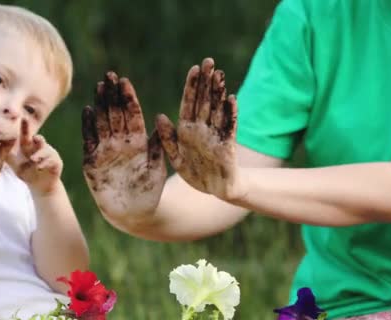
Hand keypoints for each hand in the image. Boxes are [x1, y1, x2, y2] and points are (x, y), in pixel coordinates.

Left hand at [7, 120, 62, 195]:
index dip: (25, 127)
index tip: (23, 117)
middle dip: (38, 138)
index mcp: (29, 146)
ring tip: (33, 159)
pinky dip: (45, 163)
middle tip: (35, 137)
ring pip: (46, 151)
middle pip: (40, 140)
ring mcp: (50, 155)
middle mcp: (41, 148)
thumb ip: (6, 154)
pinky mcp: (57, 163)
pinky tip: (39, 167)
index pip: (26, 135)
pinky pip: (52, 161)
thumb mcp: (14, 164)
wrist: (40, 186)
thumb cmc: (27, 172)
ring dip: (40, 155)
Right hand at [82, 72, 165, 218]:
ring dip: (100, 105)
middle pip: (115, 114)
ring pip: (102, 122)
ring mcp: (105, 150)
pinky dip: (88, 126)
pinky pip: (90, 140)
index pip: (131, 114)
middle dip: (112, 95)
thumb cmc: (149, 191)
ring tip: (99, 86)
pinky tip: (88, 111)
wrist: (132, 213)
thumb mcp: (157, 167)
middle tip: (109, 76)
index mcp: (138, 141)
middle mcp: (121, 142)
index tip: (125, 81)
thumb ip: (158, 146)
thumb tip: (162, 119)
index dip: (128, 98)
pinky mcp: (92, 162)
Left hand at [156, 58, 241, 199]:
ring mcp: (215, 137)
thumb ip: (167, 138)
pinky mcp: (227, 147)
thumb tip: (159, 116)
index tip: (194, 68)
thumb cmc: (196, 174)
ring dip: (219, 93)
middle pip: (205, 101)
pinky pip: (228, 128)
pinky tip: (231, 99)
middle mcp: (202, 130)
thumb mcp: (175, 157)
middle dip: (207, 82)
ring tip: (220, 75)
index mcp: (187, 130)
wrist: (216, 191)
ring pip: (217, 110)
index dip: (192, 86)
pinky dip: (230, 114)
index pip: (189, 103)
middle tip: (210, 61)